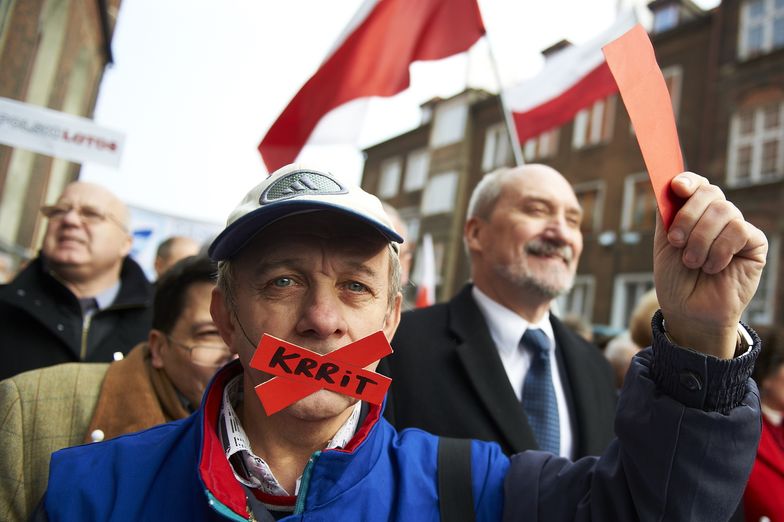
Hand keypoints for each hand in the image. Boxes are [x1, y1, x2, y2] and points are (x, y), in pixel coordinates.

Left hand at [653, 172, 766, 358]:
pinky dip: (720, 249)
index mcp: (694, 213)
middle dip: (688, 216)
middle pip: (710, 192)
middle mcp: (716, 217)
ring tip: (693, 263)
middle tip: (676, 241)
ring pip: (724, 211)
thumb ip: (666, 214)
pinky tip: (713, 267)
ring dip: (701, 239)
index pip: (696, 184)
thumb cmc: (675, 279)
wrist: (689, 310)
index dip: (688, 180)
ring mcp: (736, 228)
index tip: (676, 187)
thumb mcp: (663, 244)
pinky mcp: (754, 244)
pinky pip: (739, 230)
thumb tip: (668, 183)